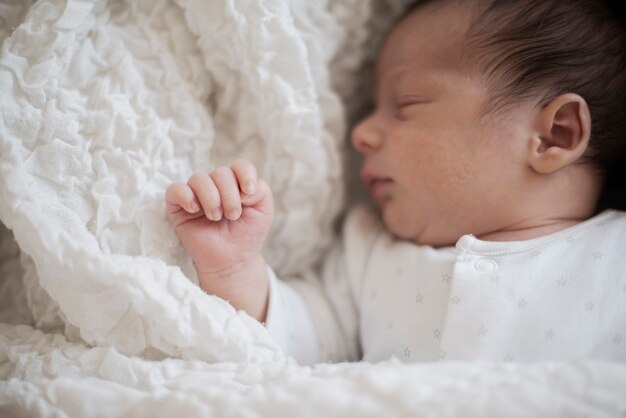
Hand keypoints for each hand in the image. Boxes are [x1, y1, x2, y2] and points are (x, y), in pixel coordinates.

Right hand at [165, 159, 272, 285]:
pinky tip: (195, 209)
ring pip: (198, 179)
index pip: (239, 166)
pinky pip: (174, 190)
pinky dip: (185, 195)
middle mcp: (215, 185)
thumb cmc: (247, 234)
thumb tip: (241, 186)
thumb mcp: (264, 210)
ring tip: (216, 217)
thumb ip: (261, 190)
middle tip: (233, 216)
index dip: (245, 174)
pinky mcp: (178, 207)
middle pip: (220, 172)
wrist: (233, 260)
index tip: (249, 192)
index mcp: (236, 183)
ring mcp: (196, 194)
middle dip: (230, 195)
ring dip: (211, 198)